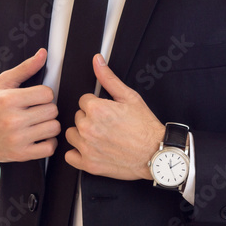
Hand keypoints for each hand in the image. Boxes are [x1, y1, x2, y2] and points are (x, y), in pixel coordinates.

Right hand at [0, 48, 59, 167]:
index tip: (36, 97)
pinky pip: (50, 148)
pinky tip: (40, 136)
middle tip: (36, 110)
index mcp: (9, 100)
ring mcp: (17, 139)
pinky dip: (49, 142)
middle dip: (46, 108)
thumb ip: (25, 68)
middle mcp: (13, 120)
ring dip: (49, 124)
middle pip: (52, 110)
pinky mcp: (20, 154)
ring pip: (54, 128)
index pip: (47, 94)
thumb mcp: (2, 83)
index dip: (44, 94)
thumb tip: (43, 53)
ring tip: (39, 122)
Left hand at [65, 54, 164, 180]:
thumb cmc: (145, 127)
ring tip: (100, 137)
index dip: (96, 105)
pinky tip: (92, 149)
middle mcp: (88, 128)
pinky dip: (78, 153)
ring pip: (71, 134)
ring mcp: (87, 147)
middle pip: (78, 117)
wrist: (156, 153)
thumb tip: (97, 61)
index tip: (107, 112)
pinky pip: (69, 156)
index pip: (83, 101)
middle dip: (90, 119)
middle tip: (107, 125)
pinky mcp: (88, 164)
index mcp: (96, 109)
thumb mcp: (129, 97)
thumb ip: (108, 78)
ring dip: (82, 134)